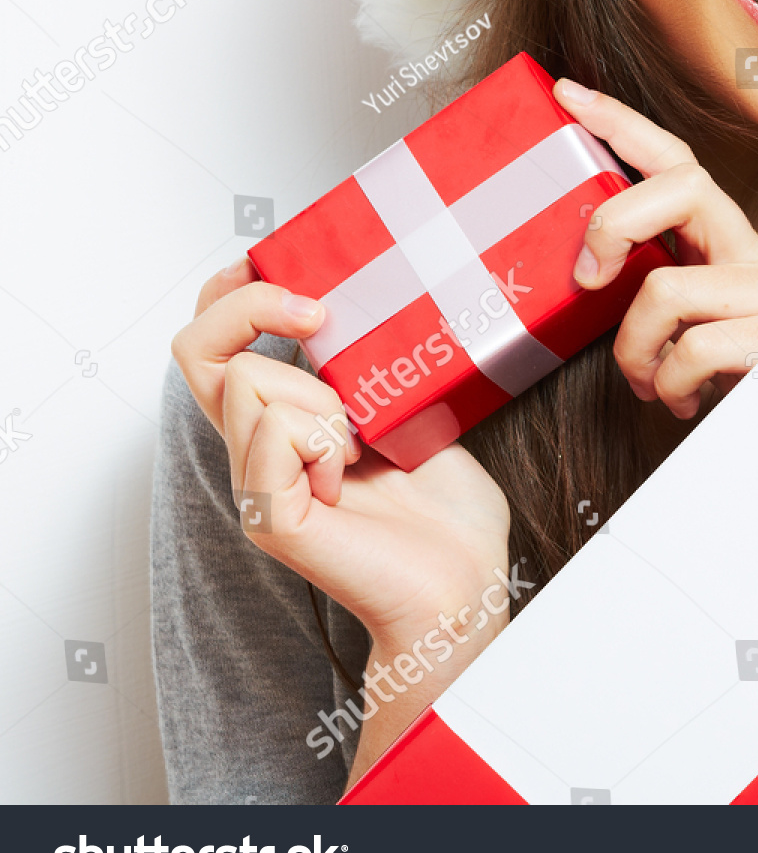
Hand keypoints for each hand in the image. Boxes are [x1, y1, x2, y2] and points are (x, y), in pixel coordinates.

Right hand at [170, 262, 512, 661]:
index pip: (211, 343)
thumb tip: (369, 301)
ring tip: (360, 444)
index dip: (229, 295)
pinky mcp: (271, 517)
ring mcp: (257, 485)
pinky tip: (351, 475)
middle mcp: (256, 450)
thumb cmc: (445, 509)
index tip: (280, 270)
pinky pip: (275, 433)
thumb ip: (369, 364)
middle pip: (196, 351)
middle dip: (255, 310)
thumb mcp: (409, 406)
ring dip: (320, 395)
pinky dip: (324, 439)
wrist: (465, 582)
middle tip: (319, 321)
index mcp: (282, 422)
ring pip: (249, 382)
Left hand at [556, 78, 757, 482]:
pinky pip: (695, 348)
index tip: (567, 94)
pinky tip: (687, 403)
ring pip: (664, 288)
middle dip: (609, 220)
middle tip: (588, 277)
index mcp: (740, 248)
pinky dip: (674, 384)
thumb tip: (627, 333)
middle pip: (673, 186)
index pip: (677, 163)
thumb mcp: (744, 334)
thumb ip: (693, 319)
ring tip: (651, 384)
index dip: (622, 124)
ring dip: (634, 349)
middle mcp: (756, 257)